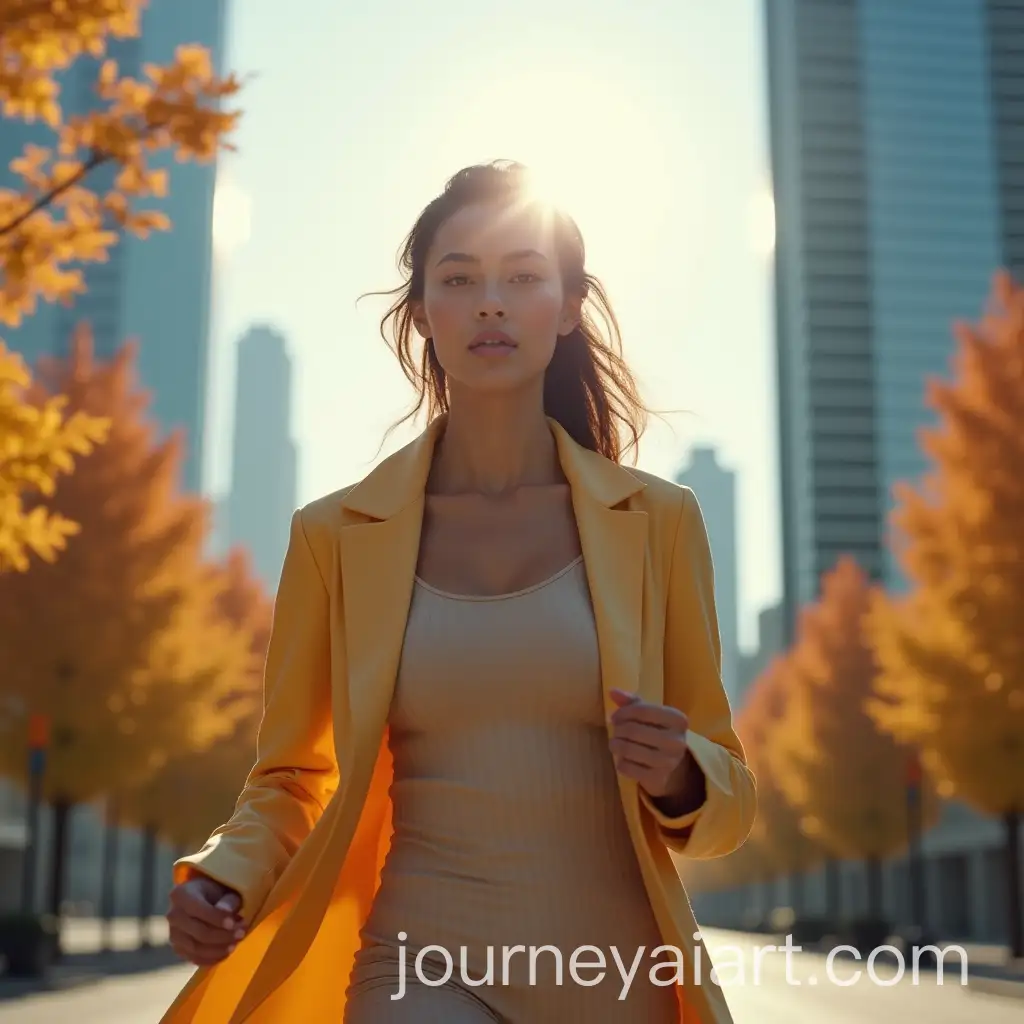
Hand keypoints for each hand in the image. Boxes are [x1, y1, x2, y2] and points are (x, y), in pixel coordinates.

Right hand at [166, 874, 245, 965]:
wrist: (202, 899)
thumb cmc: (216, 892)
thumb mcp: (224, 890)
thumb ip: (227, 900)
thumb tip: (225, 910)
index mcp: (181, 896)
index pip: (199, 910)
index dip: (217, 918)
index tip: (234, 923)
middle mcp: (173, 916)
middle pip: (199, 933)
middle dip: (223, 936)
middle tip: (241, 933)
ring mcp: (173, 935)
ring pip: (196, 949)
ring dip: (219, 949)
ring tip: (236, 943)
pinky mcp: (178, 949)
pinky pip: (194, 958)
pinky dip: (212, 958)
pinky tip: (227, 952)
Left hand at [608, 688, 696, 804]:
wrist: (676, 768)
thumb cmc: (660, 734)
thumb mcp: (652, 716)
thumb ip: (633, 702)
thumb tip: (612, 691)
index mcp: (678, 720)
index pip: (642, 710)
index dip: (623, 712)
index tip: (615, 717)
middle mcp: (677, 741)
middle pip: (633, 730)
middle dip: (618, 730)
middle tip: (615, 731)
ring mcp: (668, 762)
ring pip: (628, 749)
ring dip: (615, 745)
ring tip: (614, 743)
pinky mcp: (658, 778)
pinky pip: (627, 767)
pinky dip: (620, 762)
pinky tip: (623, 759)